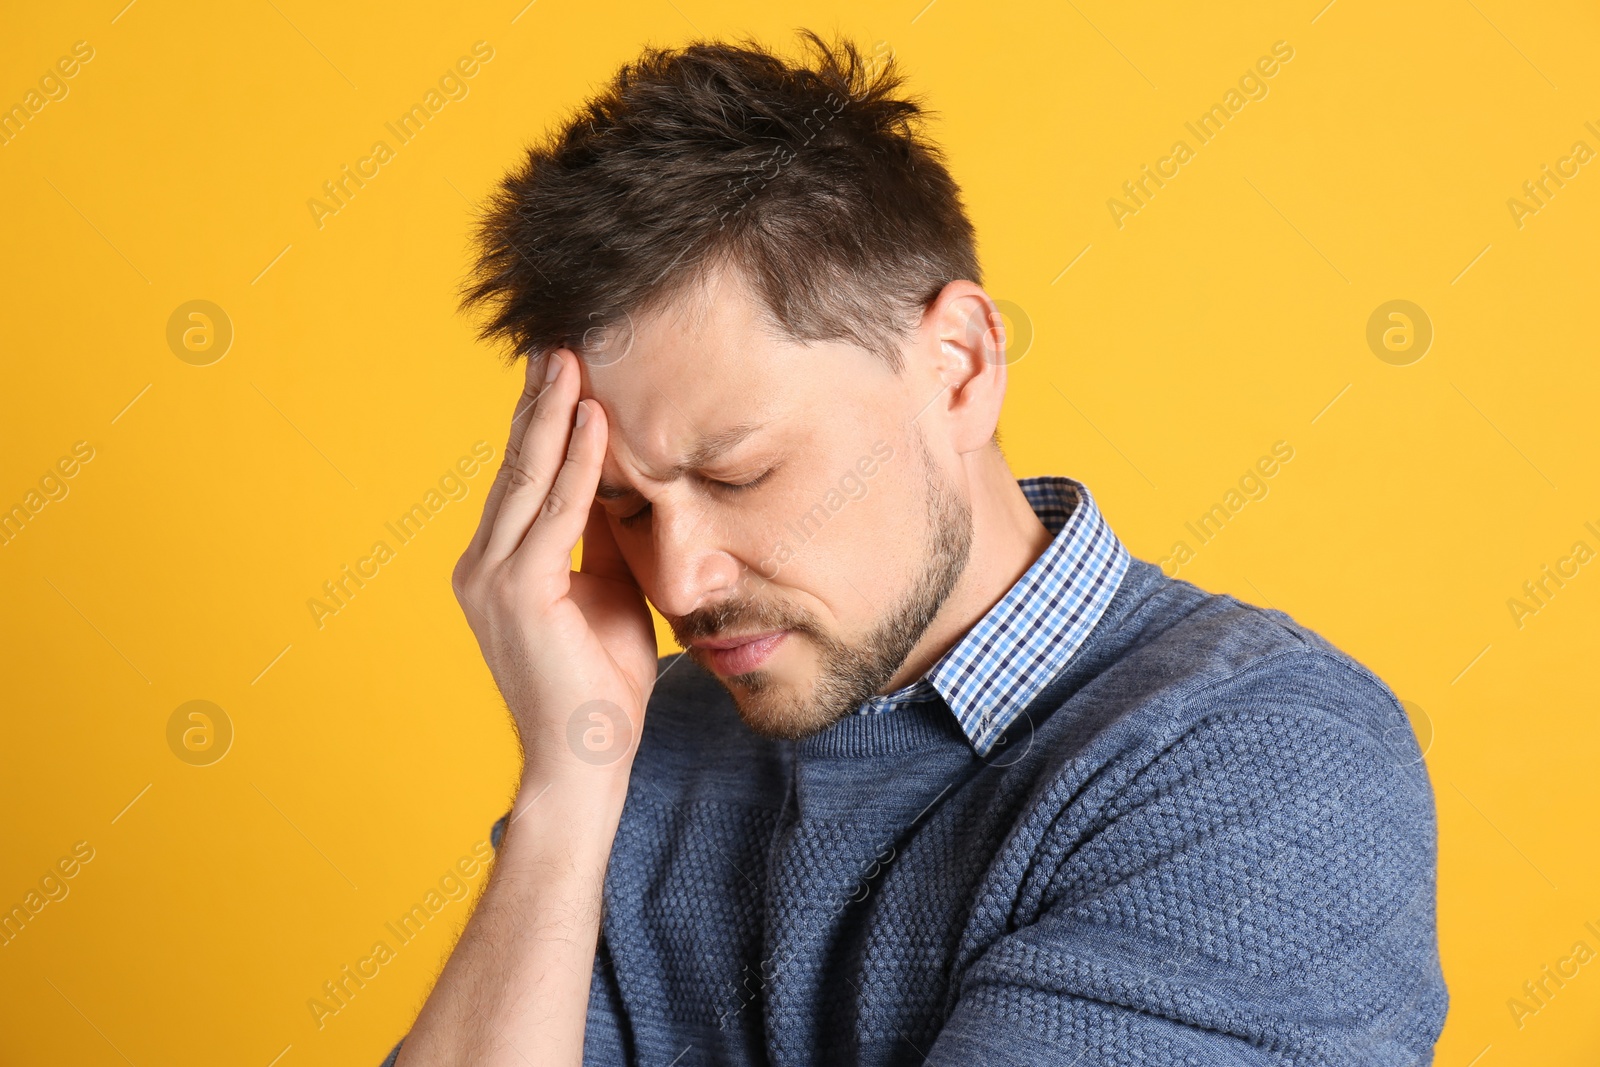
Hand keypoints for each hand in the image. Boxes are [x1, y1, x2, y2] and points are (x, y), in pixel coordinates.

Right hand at [452, 349, 656, 787]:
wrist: (588, 759)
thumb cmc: (601, 683)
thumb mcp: (608, 592)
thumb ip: (602, 538)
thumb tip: (622, 483)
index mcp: (500, 564)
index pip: (523, 477)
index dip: (543, 421)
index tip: (564, 367)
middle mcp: (483, 564)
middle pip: (517, 465)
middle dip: (540, 400)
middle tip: (559, 337)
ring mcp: (492, 577)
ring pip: (529, 478)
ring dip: (554, 414)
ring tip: (572, 357)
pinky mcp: (517, 592)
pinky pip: (555, 514)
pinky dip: (578, 465)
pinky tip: (594, 421)